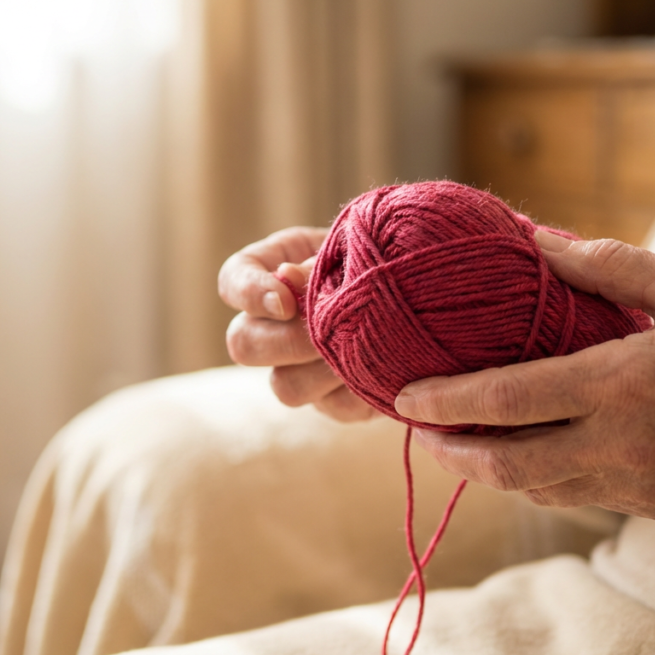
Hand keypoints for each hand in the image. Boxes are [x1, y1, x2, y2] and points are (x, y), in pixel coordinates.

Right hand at [218, 227, 375, 421]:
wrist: (423, 285)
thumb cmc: (381, 253)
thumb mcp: (354, 245)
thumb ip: (320, 262)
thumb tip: (287, 276)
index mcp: (271, 273)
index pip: (232, 281)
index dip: (248, 294)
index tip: (284, 302)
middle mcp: (274, 326)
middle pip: (243, 345)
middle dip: (286, 342)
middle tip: (325, 333)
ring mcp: (301, 369)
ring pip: (285, 388)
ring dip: (324, 371)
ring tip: (364, 349)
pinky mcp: (335, 400)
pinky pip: (336, 408)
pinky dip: (362, 392)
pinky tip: (388, 371)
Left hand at [394, 233, 654, 519]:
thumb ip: (610, 266)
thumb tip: (539, 240)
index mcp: (623, 382)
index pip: (509, 399)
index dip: (446, 401)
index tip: (403, 397)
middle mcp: (620, 442)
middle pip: (506, 462)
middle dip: (450, 450)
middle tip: (416, 430)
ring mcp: (635, 483)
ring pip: (533, 488)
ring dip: (486, 468)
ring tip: (457, 441)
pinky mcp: (651, 505)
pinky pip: (572, 498)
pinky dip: (533, 479)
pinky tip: (520, 454)